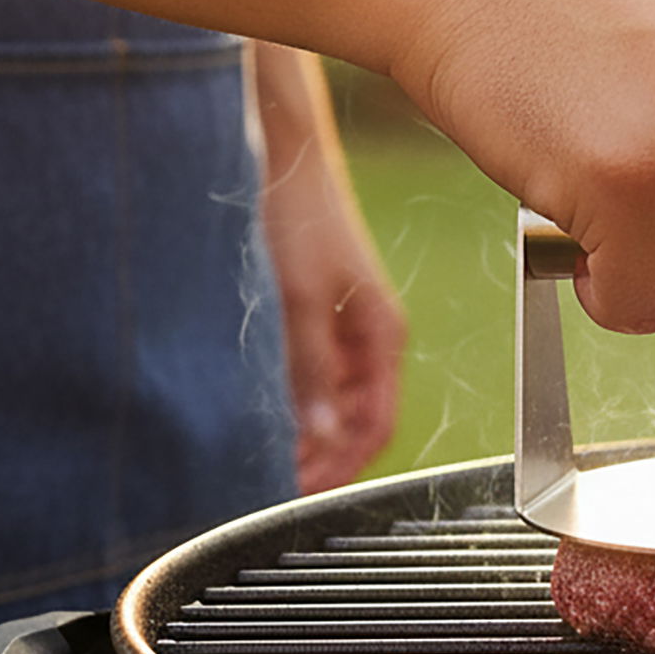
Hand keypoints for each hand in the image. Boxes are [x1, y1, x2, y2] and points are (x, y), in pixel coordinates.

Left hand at [256, 50, 406, 492]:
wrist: (286, 160)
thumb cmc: (302, 219)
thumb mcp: (301, 300)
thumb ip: (311, 369)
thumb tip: (318, 435)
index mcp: (384, 335)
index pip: (375, 424)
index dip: (343, 466)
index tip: (305, 494)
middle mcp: (372, 338)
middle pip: (360, 420)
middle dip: (326, 458)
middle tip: (278, 485)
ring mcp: (349, 328)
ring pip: (339, 402)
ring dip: (312, 433)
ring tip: (271, 456)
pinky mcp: (325, 315)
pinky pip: (321, 377)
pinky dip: (301, 404)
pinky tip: (270, 414)